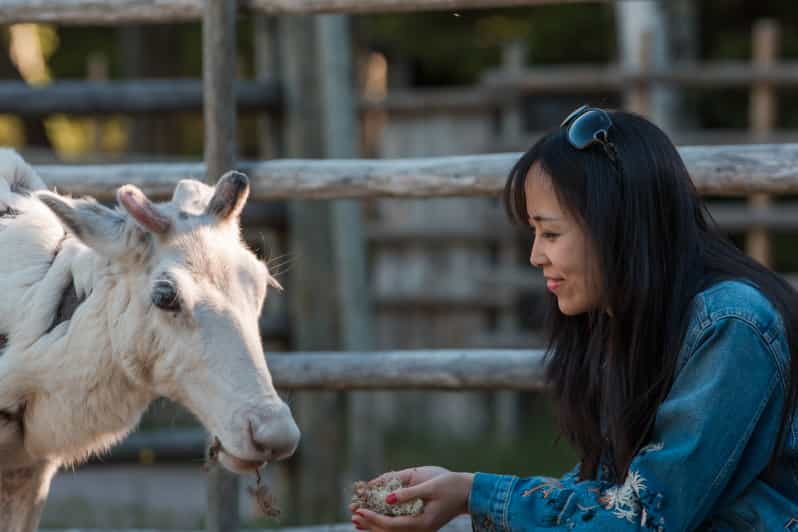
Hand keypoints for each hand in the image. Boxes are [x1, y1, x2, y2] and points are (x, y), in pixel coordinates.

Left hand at [350, 466, 473, 531]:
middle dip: (369, 523)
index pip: (391, 525)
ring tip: (357, 520)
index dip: (373, 518)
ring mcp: (421, 528)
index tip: (359, 511)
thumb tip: (386, 499)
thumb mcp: (430, 486)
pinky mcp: (421, 523)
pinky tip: (375, 518)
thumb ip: (408, 493)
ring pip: (392, 531)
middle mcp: (420, 529)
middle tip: (353, 515)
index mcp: (422, 523)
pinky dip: (384, 523)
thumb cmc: (452, 486)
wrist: (469, 492)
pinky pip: (398, 527)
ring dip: (374, 525)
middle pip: (389, 531)